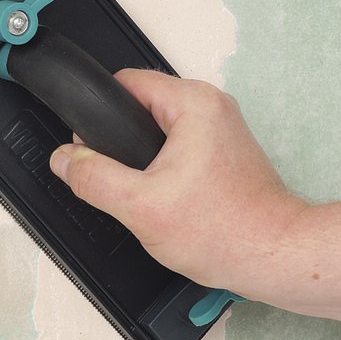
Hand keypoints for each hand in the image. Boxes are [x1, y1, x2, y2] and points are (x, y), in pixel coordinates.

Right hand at [49, 69, 306, 299]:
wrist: (274, 257)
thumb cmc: (226, 232)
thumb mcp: (139, 207)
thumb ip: (94, 178)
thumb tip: (66, 159)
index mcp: (193, 103)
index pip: (126, 82)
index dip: (100, 116)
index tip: (92, 148)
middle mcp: (212, 106)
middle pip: (142, 106)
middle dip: (123, 141)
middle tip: (122, 180)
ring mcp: (222, 128)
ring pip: (160, 129)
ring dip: (144, 158)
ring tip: (146, 192)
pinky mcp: (225, 151)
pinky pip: (179, 145)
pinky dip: (165, 167)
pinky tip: (166, 197)